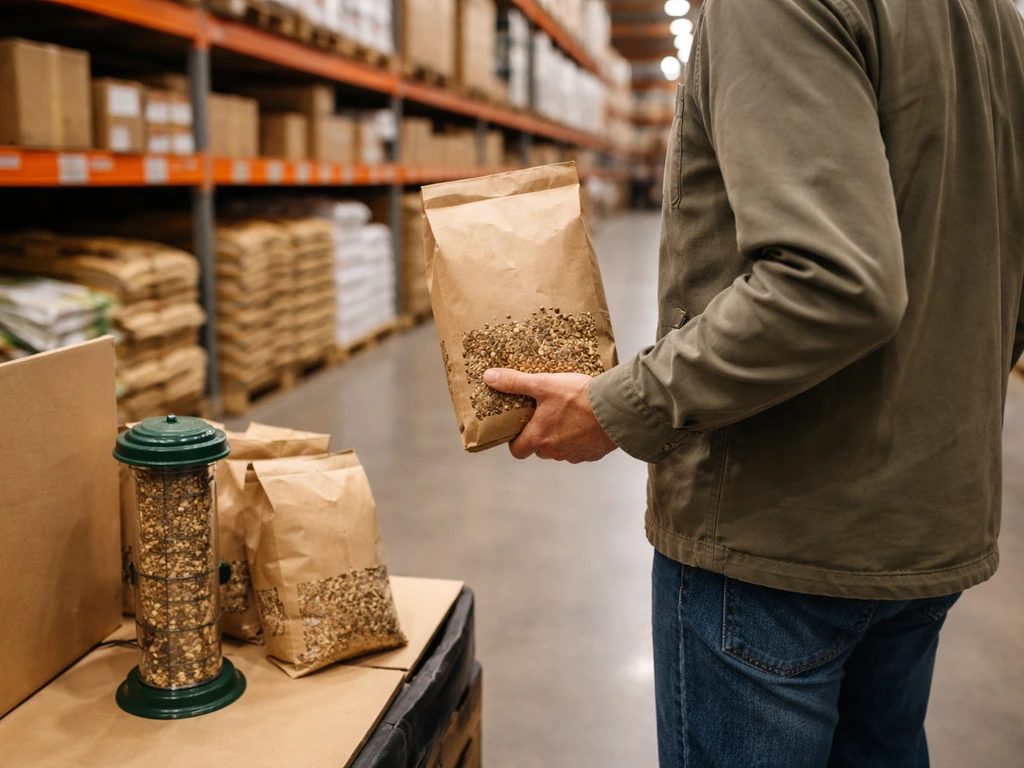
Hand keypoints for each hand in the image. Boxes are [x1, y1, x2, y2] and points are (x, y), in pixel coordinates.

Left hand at [483, 369, 618, 462]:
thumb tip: (490, 377)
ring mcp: (575, 455)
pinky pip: (581, 450)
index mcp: (539, 437)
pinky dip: (580, 440)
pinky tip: (586, 422)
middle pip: (539, 449)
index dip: (516, 441)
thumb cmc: (580, 398)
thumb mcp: (543, 384)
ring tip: (568, 416)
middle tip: (545, 416)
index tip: (519, 429)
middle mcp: (555, 451)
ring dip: (561, 437)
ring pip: (561, 450)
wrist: (616, 409)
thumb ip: (515, 382)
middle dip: (540, 436)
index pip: (518, 451)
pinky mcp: (593, 454)